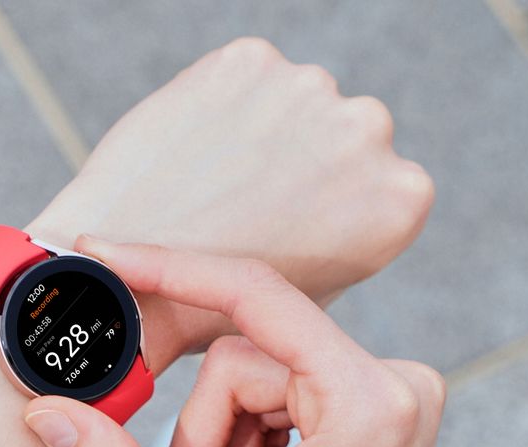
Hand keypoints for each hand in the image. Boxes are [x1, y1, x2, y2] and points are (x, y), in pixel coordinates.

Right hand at [25, 242, 527, 446]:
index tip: (110, 256)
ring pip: (255, 376)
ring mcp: (390, 392)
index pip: (257, 298)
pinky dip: (249, 438)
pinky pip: (281, 390)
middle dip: (204, 430)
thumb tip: (47, 415)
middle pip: (244, 359)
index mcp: (368, 400)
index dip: (172, 272)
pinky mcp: (377, 405)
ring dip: (223, 441)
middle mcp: (393, 381)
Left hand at [26, 37, 433, 361]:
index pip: (382, 180)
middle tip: (250, 197)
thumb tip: (340, 200)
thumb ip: (345, 235)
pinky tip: (191, 153)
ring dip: (264, 125)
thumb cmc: (217, 306)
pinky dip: (220, 104)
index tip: (295, 217)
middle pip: (344, 130)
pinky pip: (244, 77)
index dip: (332, 200)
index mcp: (402, 196)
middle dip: (305, 153)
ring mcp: (310, 88)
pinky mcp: (251, 59)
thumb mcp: (312, 291)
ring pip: (293, 100)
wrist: (125, 281)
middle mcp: (370, 131)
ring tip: (213, 181)